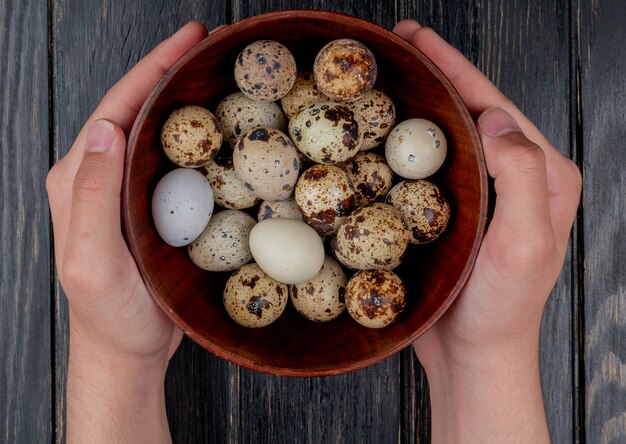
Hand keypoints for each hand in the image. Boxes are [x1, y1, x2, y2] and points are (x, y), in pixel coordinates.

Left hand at [46, 22, 207, 442]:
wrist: (127, 349)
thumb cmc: (109, 314)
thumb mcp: (91, 259)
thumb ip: (90, 196)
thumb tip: (105, 129)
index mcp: (78, 178)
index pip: (115, 108)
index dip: (151, 69)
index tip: (189, 40)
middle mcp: (101, 176)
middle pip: (137, 109)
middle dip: (172, 71)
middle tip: (212, 46)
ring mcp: (127, 190)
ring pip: (158, 131)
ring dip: (187, 99)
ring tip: (221, 75)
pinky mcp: (151, 206)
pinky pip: (176, 161)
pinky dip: (199, 138)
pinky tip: (223, 130)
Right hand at [394, 20, 580, 441]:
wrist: (475, 354)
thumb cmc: (502, 307)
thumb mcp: (526, 242)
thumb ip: (522, 175)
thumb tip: (495, 119)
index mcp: (543, 175)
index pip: (495, 105)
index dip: (455, 68)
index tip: (417, 38)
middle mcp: (516, 178)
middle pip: (471, 111)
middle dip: (435, 75)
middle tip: (396, 46)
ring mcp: (485, 195)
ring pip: (448, 137)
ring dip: (419, 105)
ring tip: (387, 79)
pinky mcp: (457, 213)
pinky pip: (430, 168)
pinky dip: (407, 145)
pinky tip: (384, 134)